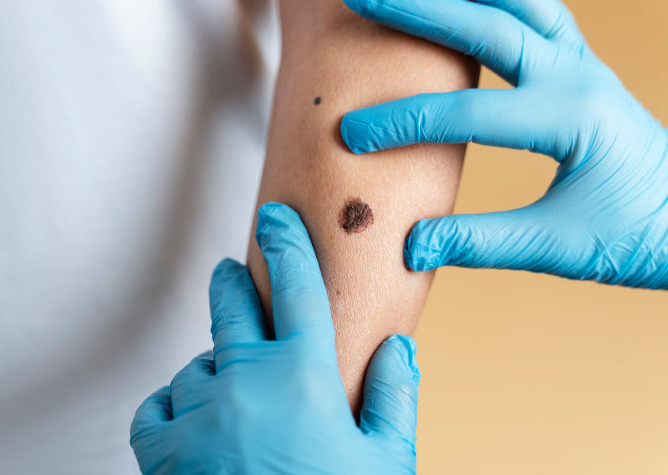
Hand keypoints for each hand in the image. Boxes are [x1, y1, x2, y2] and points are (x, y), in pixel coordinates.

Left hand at [130, 203, 420, 473]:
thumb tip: (399, 347)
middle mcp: (245, 382)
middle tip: (231, 273)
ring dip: (212, 371)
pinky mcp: (162, 450)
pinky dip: (172, 407)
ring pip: (195, 365)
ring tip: (233, 397)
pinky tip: (194, 423)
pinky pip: (156, 406)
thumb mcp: (384, 460)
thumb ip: (395, 396)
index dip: (287, 242)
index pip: (297, 286)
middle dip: (231, 283)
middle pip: (230, 306)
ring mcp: (198, 414)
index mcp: (304, 376)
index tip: (275, 218)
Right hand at [341, 0, 667, 288]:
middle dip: (418, 11)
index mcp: (573, 119)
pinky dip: (496, 0)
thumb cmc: (634, 237)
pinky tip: (466, 2)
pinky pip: (537, 13)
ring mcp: (583, 64)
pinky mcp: (581, 67)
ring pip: (517, 4)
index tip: (350, 135)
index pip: (469, 113)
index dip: (403, 122)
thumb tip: (412, 243)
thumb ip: (480, 242)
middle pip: (489, 27)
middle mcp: (579, 77)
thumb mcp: (555, 247)